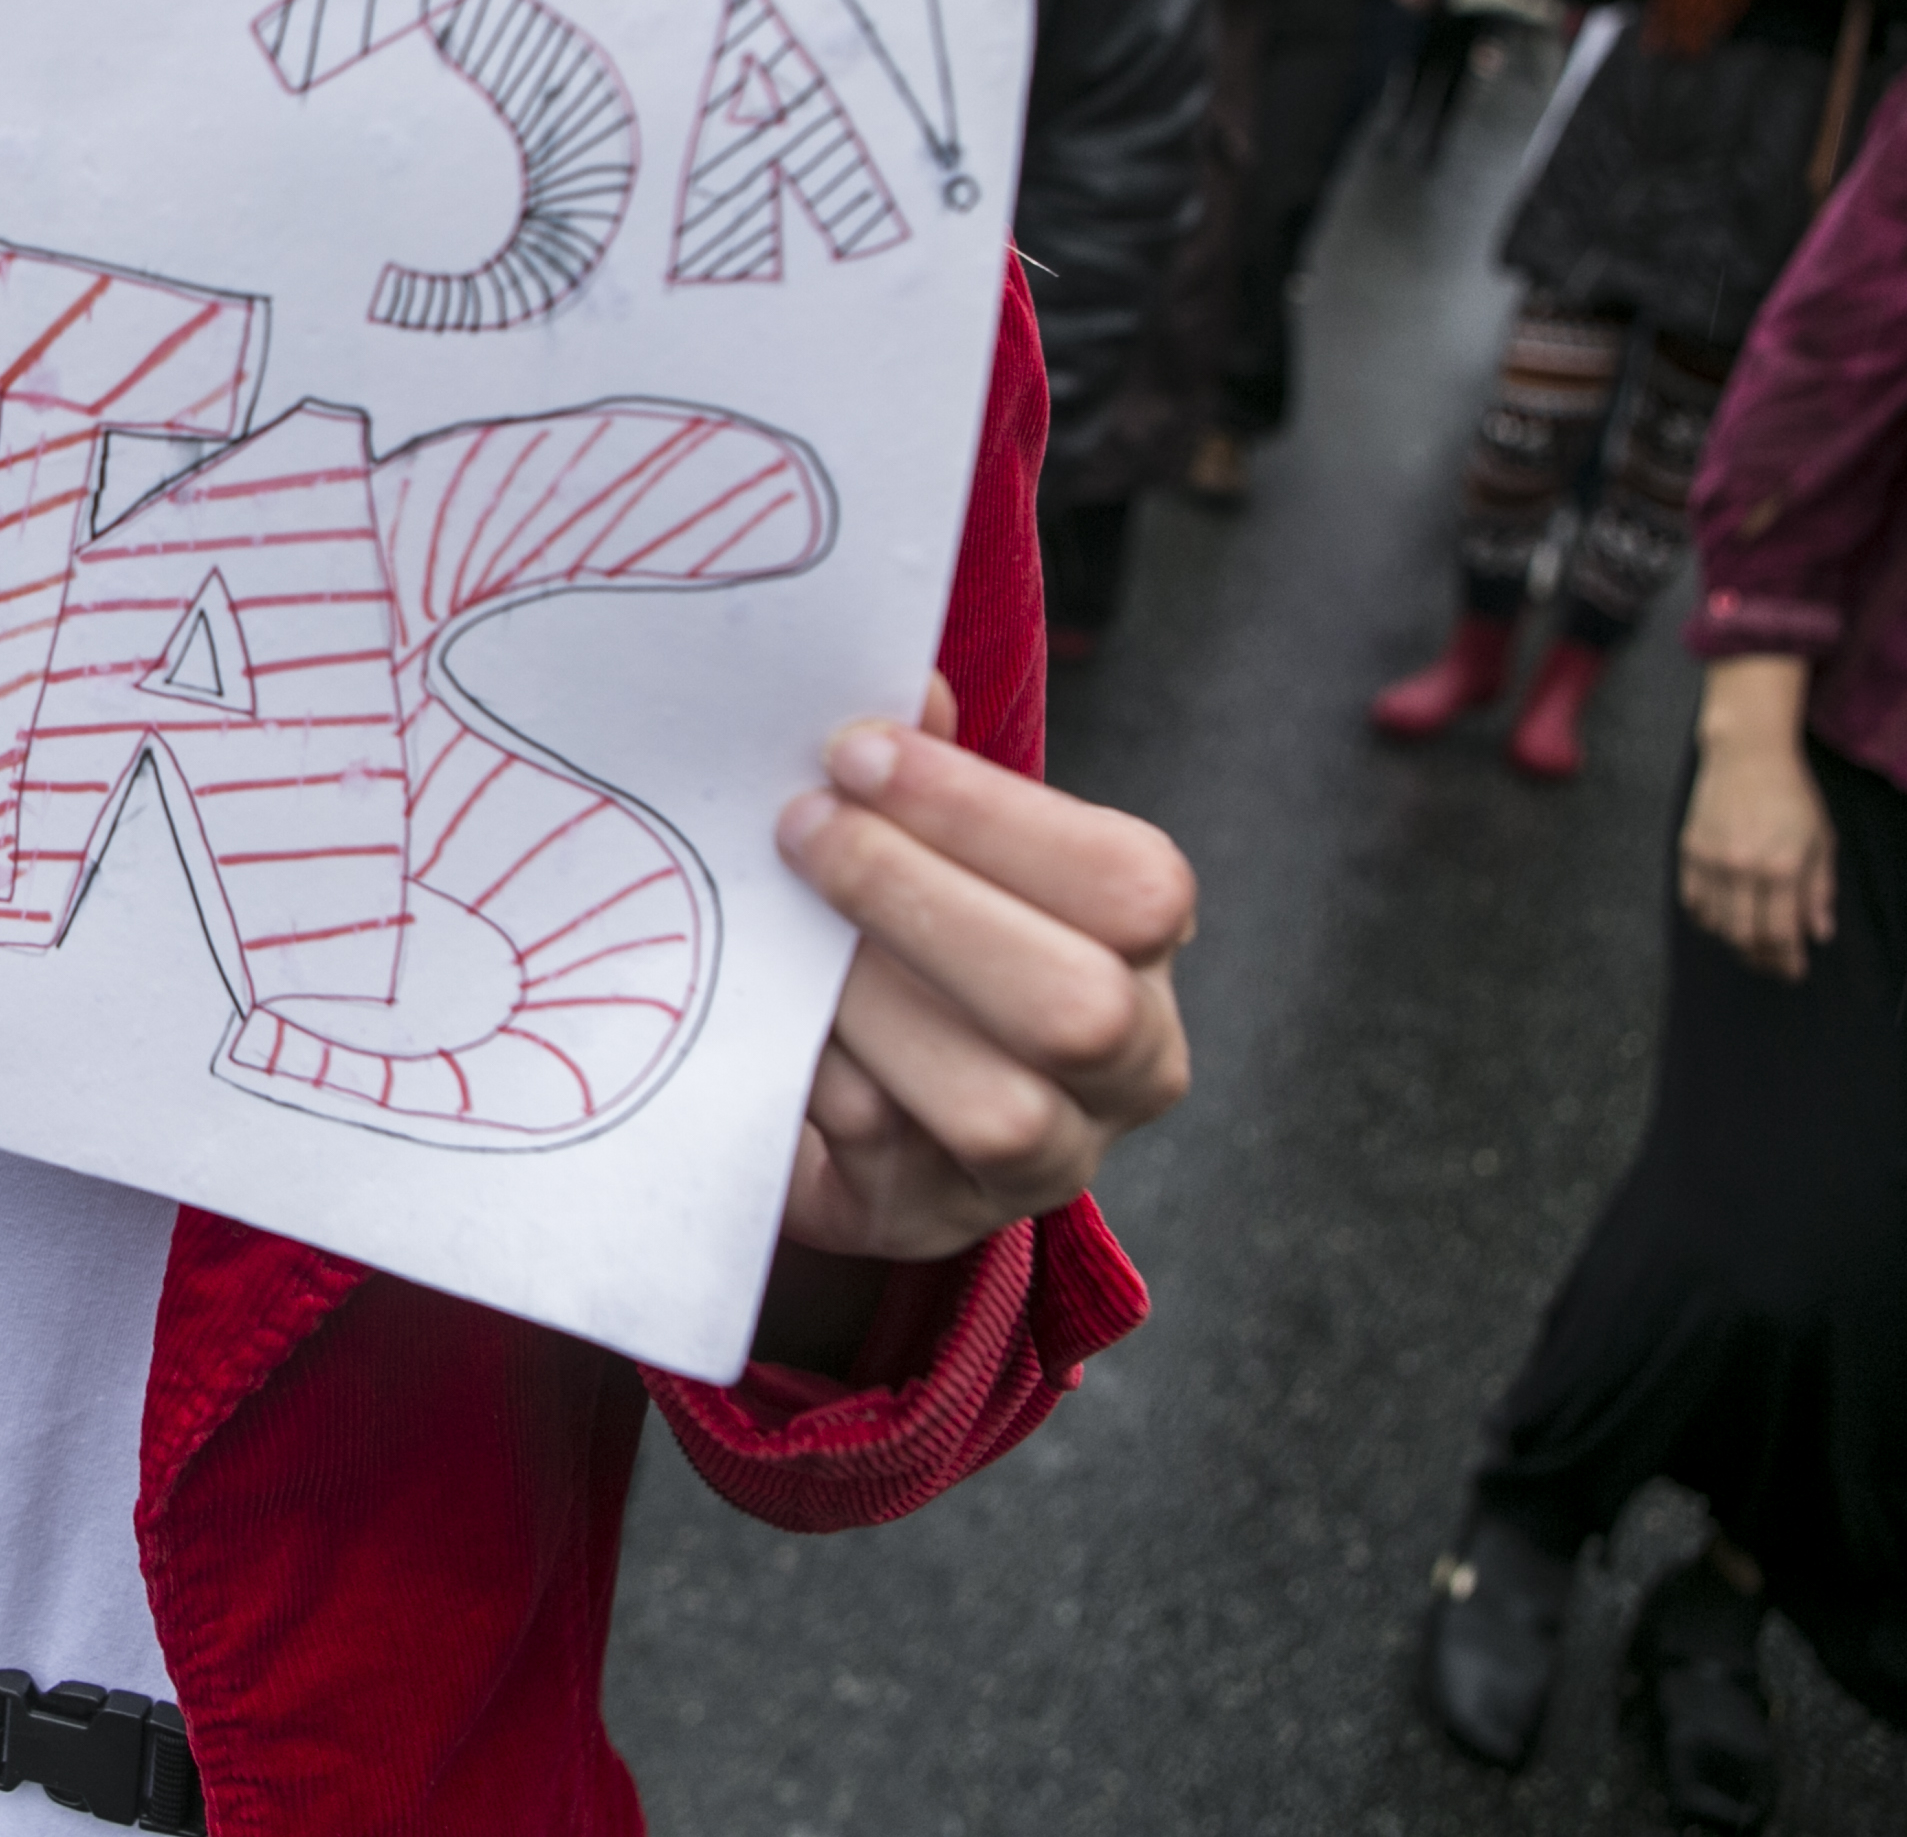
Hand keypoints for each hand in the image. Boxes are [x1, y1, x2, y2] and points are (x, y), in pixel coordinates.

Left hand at [771, 676, 1194, 1263]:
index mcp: (1148, 952)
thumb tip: (910, 687)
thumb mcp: (939, 847)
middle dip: (921, 901)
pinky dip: (812, 1068)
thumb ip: (936, 774)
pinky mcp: (929, 1219)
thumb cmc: (916, 931)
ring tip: (781, 923)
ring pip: (993, 1106)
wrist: (865, 1095)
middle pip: (1077, 1008)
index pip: (1129, 885)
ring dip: (868, 998)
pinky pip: (877, 1153)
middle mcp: (1128, 1070)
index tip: (857, 751)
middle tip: (801, 827)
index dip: (989, 814)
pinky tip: (759, 1004)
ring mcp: (1042, 1165)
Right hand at [1678, 655, 1832, 979]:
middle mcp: (1743, 869)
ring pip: (1716, 923)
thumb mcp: (1821, 841)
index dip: (1787, 960)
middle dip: (1760, 958)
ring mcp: (1711, 861)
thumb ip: (1819, 890)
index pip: (1780, 932)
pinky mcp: (1689, 852)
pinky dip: (1707, 918)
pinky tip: (1722, 918)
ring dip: (1734, 941)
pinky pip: (1693, 902)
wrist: (1747, 755)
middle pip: (1745, 935)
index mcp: (1782, 867)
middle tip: (1772, 963)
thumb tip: (1818, 933)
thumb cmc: (1792, 796)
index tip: (1794, 971)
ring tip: (1749, 943)